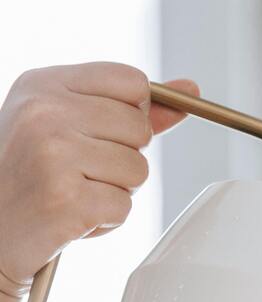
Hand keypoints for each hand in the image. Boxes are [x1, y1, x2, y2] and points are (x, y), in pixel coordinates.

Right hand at [0, 62, 197, 294]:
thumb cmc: (32, 176)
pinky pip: (125, 207)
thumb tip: (189, 90)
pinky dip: (106, 220)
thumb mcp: (68, 125)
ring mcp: (53, 154)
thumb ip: (131, 109)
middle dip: (123, 158)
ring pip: (138, 171)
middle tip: (80, 171)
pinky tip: (72, 216)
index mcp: (44, 85)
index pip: (132, 82)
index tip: (103, 133)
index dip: (133, 114)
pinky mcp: (65, 199)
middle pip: (141, 130)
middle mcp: (45, 113)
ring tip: (75, 192)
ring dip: (115, 191)